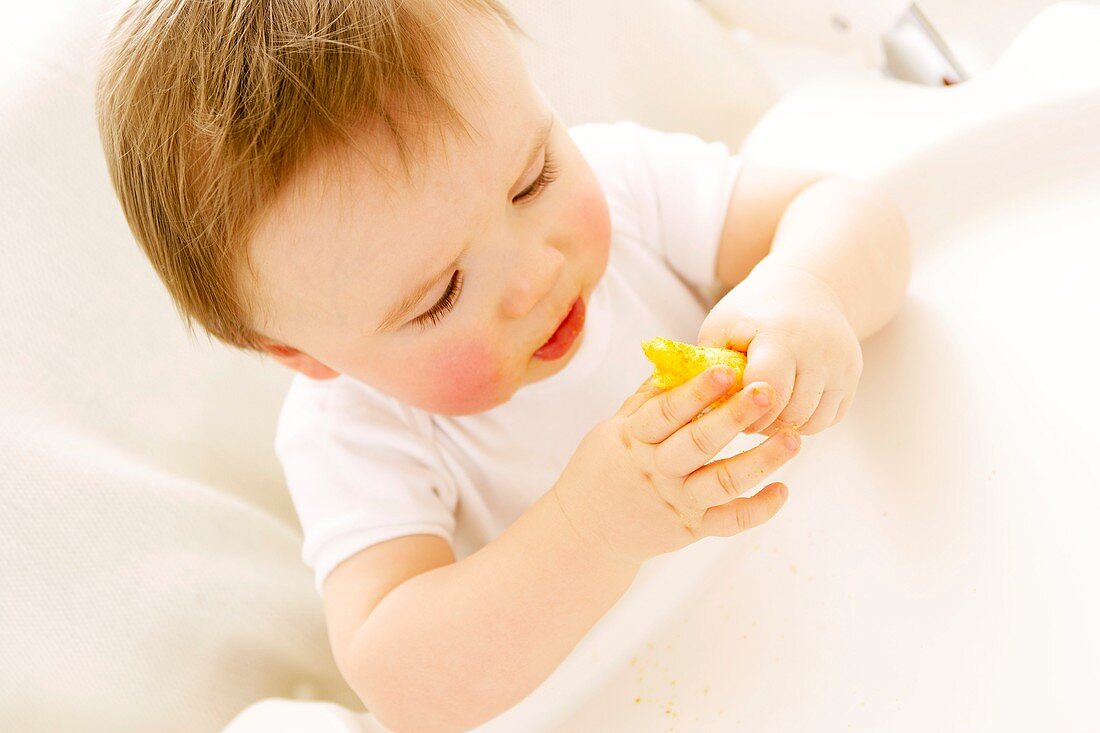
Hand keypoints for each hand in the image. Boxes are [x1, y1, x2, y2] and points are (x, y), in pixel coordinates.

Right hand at [551, 368, 799, 566]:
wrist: (586, 532)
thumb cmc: (602, 471)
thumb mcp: (613, 429)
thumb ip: (647, 398)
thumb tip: (679, 359)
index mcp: (634, 440)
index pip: (667, 412)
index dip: (696, 391)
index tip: (726, 370)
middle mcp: (657, 471)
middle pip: (698, 443)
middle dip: (734, 417)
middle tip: (767, 393)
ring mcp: (676, 502)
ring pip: (722, 483)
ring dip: (760, 461)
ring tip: (793, 440)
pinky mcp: (692, 529)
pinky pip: (730, 522)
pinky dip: (759, 509)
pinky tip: (783, 488)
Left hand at [698, 264, 862, 435]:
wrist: (806, 288)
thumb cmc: (752, 311)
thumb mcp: (721, 327)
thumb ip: (708, 366)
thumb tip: (695, 408)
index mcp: (781, 336)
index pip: (768, 390)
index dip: (747, 408)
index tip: (732, 405)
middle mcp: (819, 351)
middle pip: (791, 412)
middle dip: (763, 422)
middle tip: (743, 416)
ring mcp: (841, 365)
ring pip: (812, 423)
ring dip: (785, 426)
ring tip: (763, 412)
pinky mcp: (852, 377)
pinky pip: (828, 419)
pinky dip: (805, 421)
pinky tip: (785, 407)